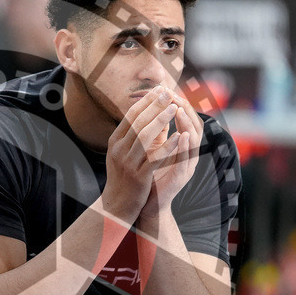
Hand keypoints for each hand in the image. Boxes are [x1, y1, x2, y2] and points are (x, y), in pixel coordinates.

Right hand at [100, 86, 180, 220]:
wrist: (117, 205)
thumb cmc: (124, 176)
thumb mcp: (126, 152)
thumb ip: (139, 134)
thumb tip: (158, 113)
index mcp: (115, 141)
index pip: (131, 115)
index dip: (146, 101)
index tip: (159, 89)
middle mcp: (119, 149)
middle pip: (138, 122)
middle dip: (154, 106)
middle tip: (168, 92)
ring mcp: (128, 163)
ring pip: (145, 136)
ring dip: (161, 120)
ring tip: (174, 108)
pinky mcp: (139, 176)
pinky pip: (155, 158)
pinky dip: (168, 146)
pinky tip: (180, 136)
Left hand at [142, 89, 203, 217]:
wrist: (147, 203)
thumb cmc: (150, 175)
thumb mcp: (153, 150)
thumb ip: (157, 133)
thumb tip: (152, 110)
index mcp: (182, 147)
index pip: (186, 120)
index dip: (179, 104)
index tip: (168, 90)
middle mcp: (188, 155)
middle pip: (195, 126)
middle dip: (185, 110)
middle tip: (175, 95)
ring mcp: (187, 166)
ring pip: (194, 141)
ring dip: (188, 124)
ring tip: (180, 110)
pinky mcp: (182, 178)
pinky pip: (187, 160)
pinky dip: (186, 146)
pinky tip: (183, 135)